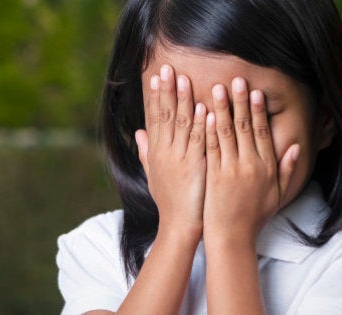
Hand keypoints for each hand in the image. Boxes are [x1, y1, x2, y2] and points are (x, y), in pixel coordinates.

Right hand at [135, 64, 206, 239]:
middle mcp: (164, 152)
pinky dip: (199, 124)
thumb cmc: (169, 201)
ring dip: (182, 100)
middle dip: (166, 90)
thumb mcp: (153, 175)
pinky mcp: (194, 167)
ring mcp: (179, 158)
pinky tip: (203, 108)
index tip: (156, 76)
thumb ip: (146, 152)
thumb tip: (138, 133)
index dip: (155, 96)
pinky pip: (197, 141)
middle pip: (164, 115)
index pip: (154, 117)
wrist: (178, 225)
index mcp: (155, 152)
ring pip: (180, 124)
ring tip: (184, 78)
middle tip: (167, 67)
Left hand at [203, 77, 299, 244]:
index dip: (258, 110)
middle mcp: (251, 165)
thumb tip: (295, 147)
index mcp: (267, 167)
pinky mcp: (215, 175)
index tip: (254, 91)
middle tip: (235, 79)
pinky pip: (212, 147)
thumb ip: (287, 170)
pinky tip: (204, 113)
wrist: (232, 236)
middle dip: (240, 101)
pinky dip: (209, 129)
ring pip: (227, 133)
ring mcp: (232, 169)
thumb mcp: (278, 195)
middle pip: (245, 126)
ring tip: (217, 88)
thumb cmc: (254, 216)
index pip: (262, 132)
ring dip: (222, 108)